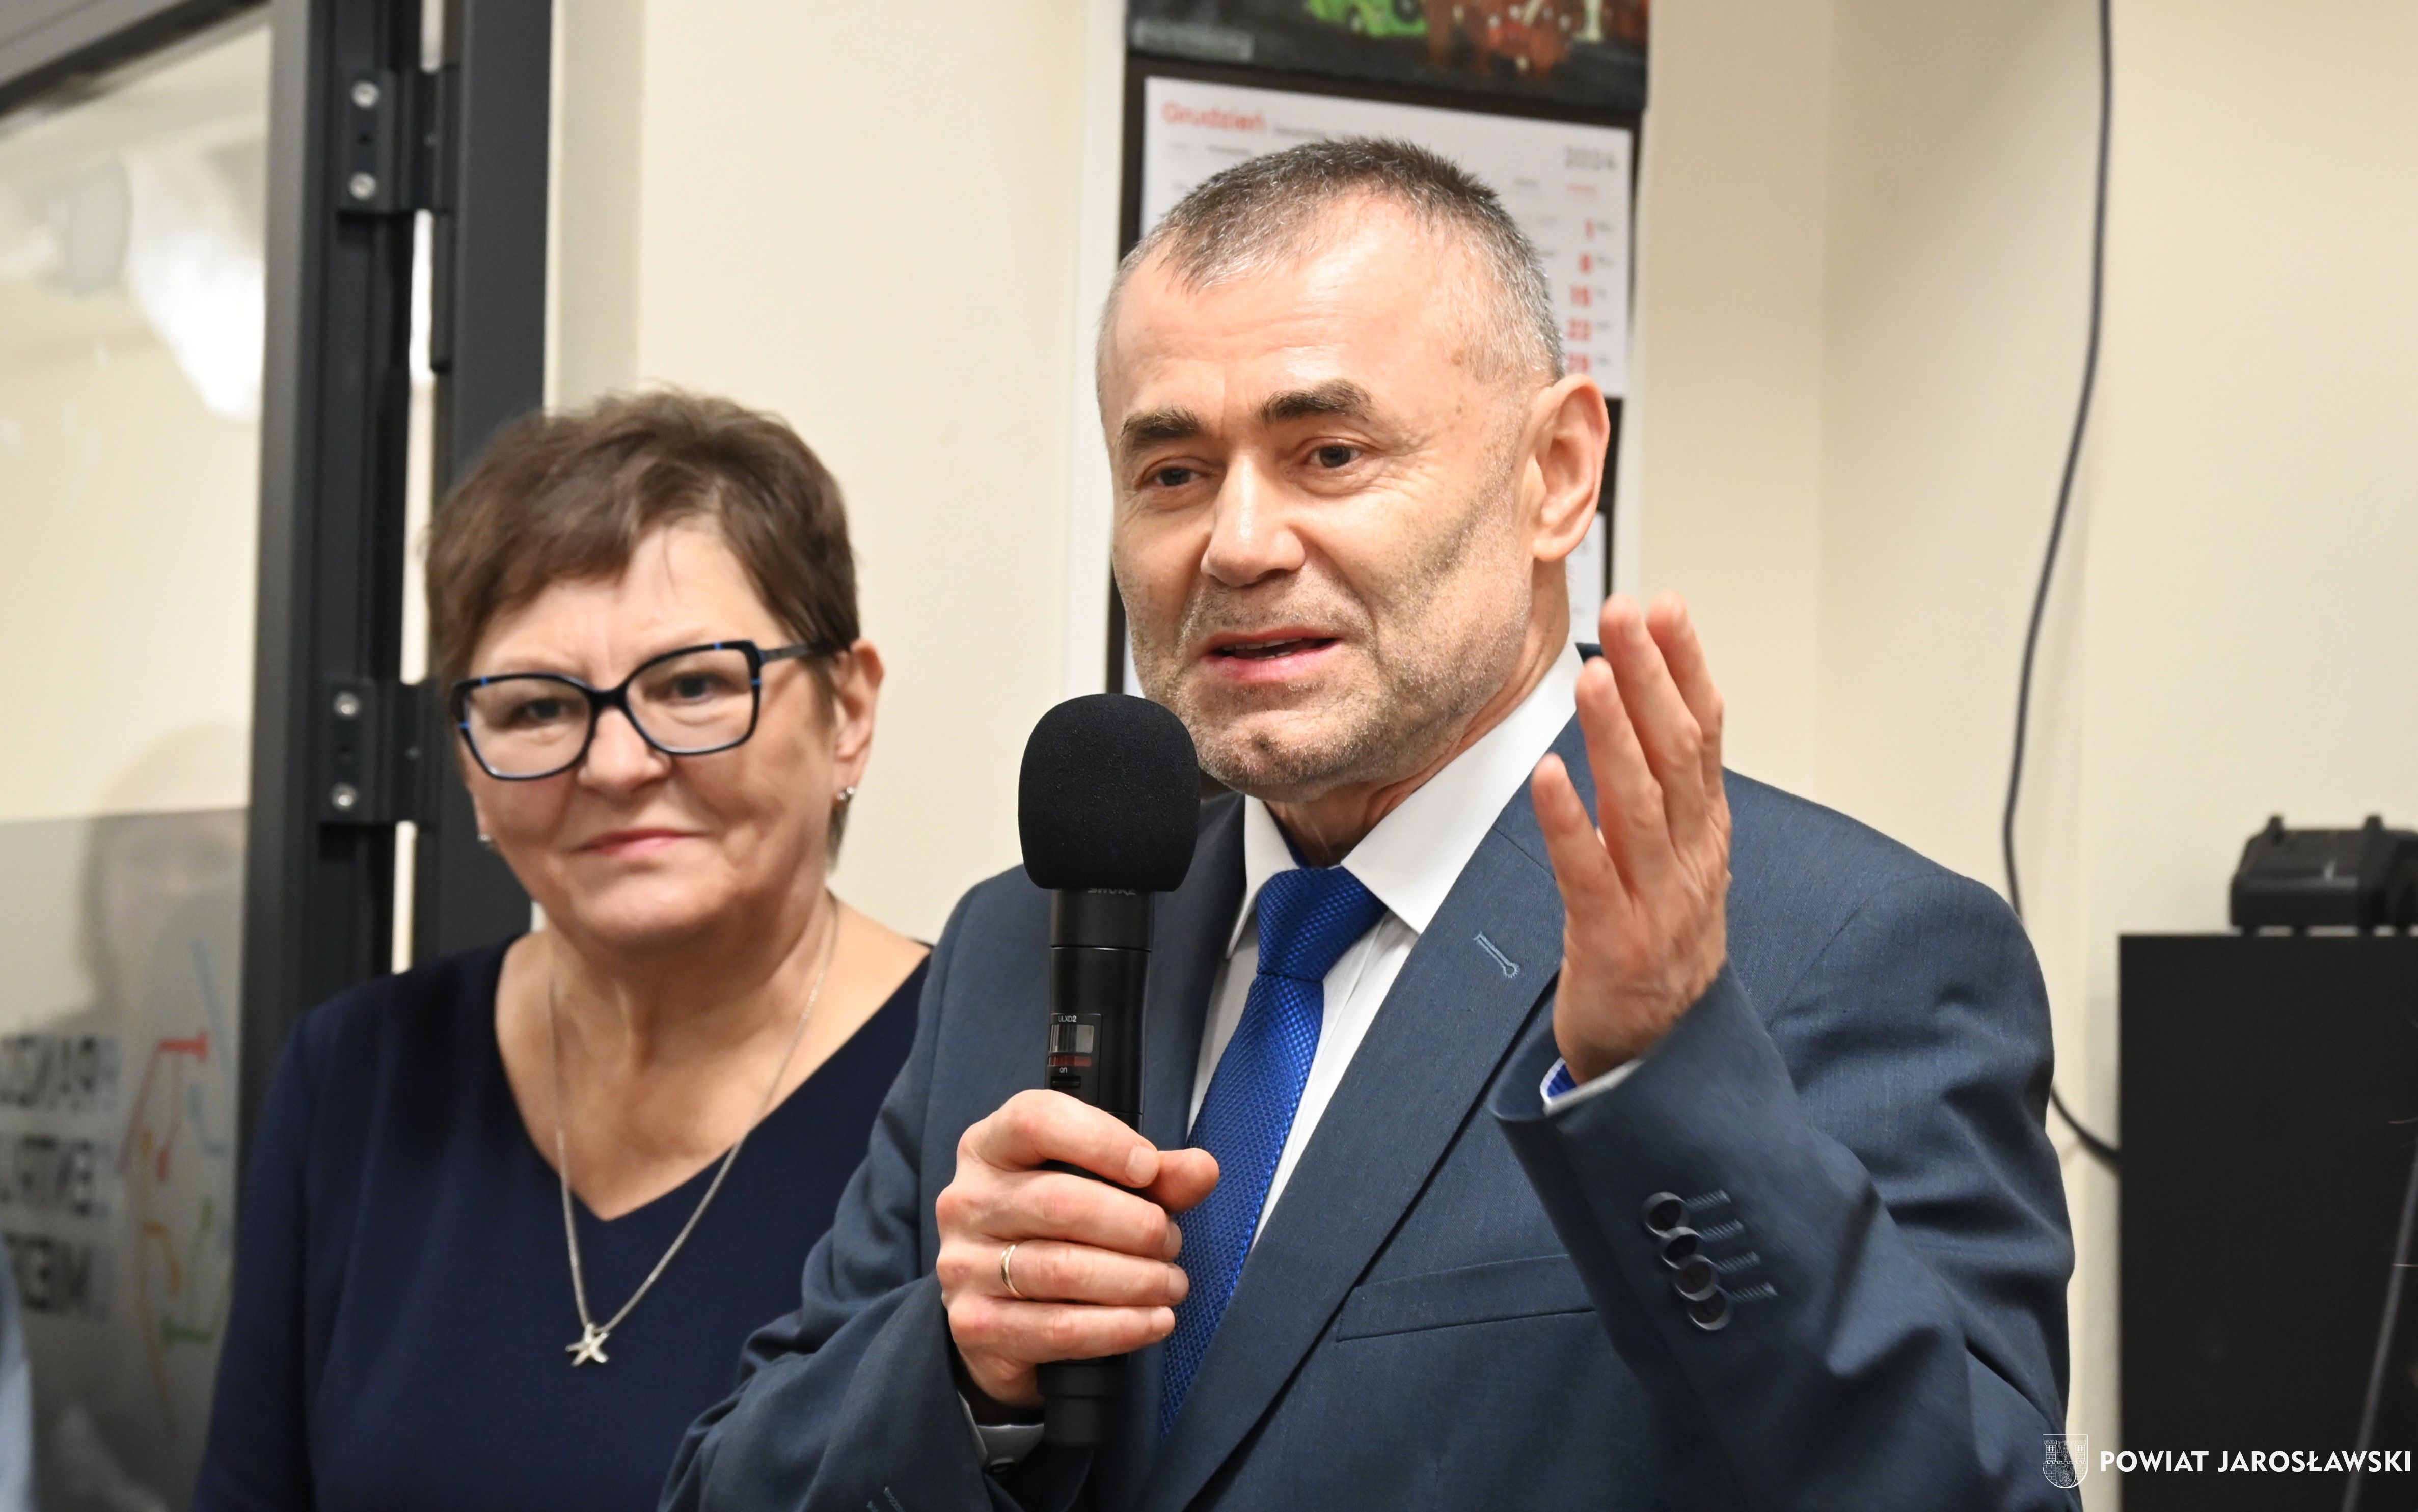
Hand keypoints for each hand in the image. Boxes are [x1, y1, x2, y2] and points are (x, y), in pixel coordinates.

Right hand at [935, 1090, 1219, 1408]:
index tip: (1150, 1168)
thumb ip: (1154, 1176)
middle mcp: (967, 1201)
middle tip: (1171, 1241)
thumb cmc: (1051, 1232)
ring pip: (1063, 1269)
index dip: (1102, 1140)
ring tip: (1171, 1283)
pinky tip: (1154, 1321)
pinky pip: (1058, 1328)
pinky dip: (1120, 1328)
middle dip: (1135, 1224)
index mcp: (990, 1147)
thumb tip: (1202, 1170)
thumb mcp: (1098, 1188)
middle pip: (1060, 1201)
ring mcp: (963, 1265)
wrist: (997, 1313)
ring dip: (1136, 1280)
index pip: (1037, 1120)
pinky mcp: (974, 1325)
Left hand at [1531, 593, 1731, 1083]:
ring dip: (1617, 734)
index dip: (1688, 667)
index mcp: (1706, 836)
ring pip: (1640, 803)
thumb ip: (1669, 796)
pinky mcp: (1614, 944)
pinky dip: (1570, 822)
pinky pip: (1589, 874)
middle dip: (1653, 676)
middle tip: (1627, 612)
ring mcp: (1658, 903)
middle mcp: (1691, 861)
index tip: (1667, 606)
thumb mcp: (1681, 867)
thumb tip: (1653, 712)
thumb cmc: (1661, 957)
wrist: (1667, 1067)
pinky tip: (1549, 775)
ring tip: (1595, 672)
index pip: (1705, 734)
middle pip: (1678, 753)